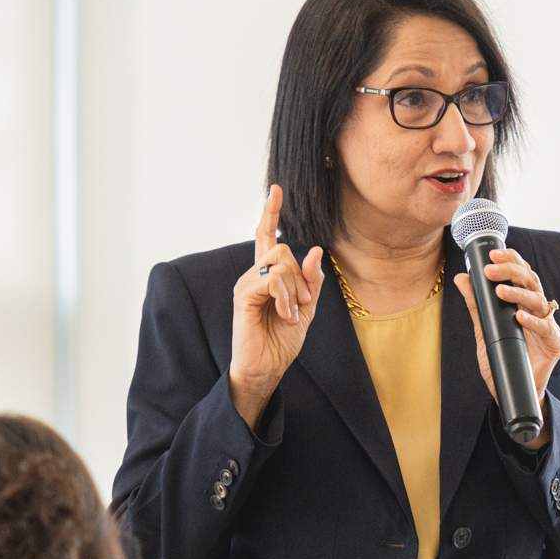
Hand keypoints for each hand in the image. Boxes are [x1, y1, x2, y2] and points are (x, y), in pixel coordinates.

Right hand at [229, 185, 324, 427]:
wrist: (267, 368)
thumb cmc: (282, 341)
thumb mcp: (307, 308)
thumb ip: (311, 281)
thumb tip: (316, 251)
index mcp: (268, 276)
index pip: (267, 237)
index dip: (271, 213)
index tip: (276, 190)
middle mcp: (254, 275)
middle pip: (282, 248)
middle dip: (300, 275)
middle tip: (303, 303)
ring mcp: (247, 284)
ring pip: (279, 263)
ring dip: (294, 289)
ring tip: (292, 313)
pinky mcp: (243, 296)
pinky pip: (271, 280)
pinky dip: (285, 298)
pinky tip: (286, 316)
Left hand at [452, 248, 559, 449]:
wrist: (512, 392)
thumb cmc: (502, 360)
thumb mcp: (484, 331)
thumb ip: (477, 305)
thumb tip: (462, 278)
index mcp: (524, 302)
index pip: (521, 274)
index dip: (510, 260)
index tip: (492, 254)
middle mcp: (538, 310)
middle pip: (531, 281)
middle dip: (512, 271)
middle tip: (491, 269)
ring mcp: (548, 326)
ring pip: (538, 300)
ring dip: (518, 293)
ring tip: (500, 290)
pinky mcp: (555, 344)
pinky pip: (546, 328)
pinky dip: (532, 321)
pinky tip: (519, 317)